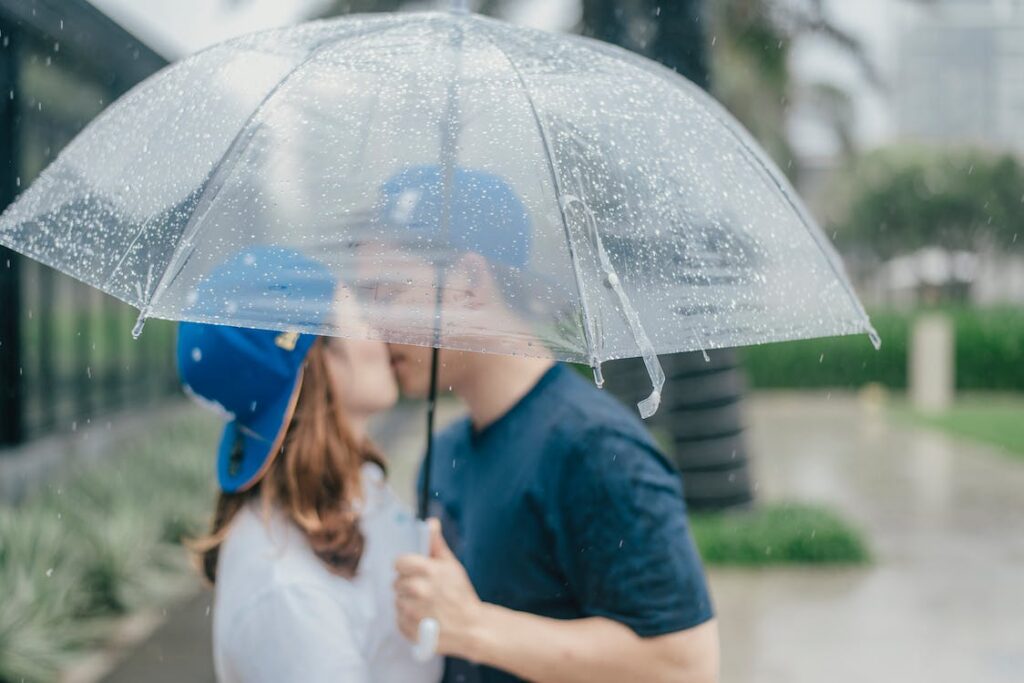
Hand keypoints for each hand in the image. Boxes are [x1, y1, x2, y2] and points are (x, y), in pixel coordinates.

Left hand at [394, 518, 483, 658]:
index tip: (414, 572)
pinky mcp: (408, 628)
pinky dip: (408, 619)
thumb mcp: (452, 566)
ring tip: (426, 606)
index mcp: (426, 570)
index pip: (399, 563)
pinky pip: (398, 619)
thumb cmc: (461, 594)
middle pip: (397, 582)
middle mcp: (417, 590)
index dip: (406, 567)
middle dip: (408, 585)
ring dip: (408, 602)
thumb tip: (430, 522)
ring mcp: (412, 611)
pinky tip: (423, 618)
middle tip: (425, 591)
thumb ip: (436, 544)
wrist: (471, 627)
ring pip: (397, 600)